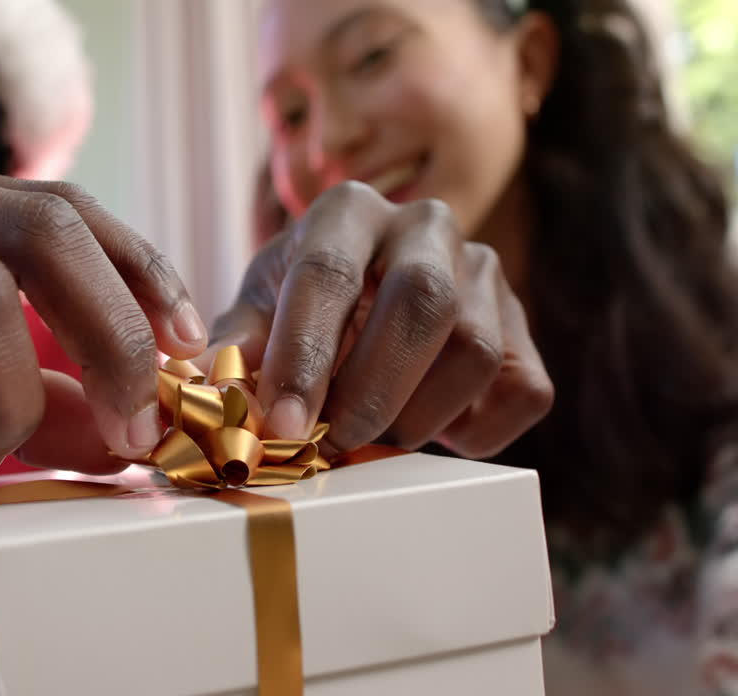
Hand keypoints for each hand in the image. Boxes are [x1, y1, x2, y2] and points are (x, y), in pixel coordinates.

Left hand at [211, 181, 551, 456]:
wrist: (369, 304)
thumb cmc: (301, 309)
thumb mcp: (258, 312)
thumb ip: (237, 346)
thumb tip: (211, 389)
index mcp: (348, 211)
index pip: (329, 274)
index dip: (304, 356)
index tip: (283, 425)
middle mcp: (426, 226)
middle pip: (424, 302)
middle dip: (375, 388)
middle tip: (336, 442)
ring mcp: (487, 272)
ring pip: (475, 351)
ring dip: (419, 415)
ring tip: (373, 437)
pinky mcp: (526, 327)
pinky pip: (522, 390)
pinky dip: (473, 430)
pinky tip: (429, 428)